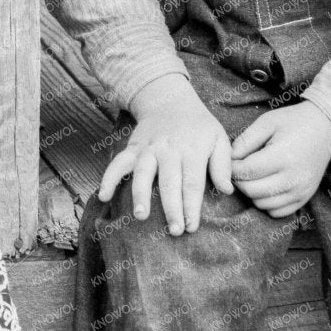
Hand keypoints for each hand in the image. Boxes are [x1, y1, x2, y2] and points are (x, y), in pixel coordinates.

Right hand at [98, 74, 232, 235]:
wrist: (169, 99)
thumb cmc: (199, 125)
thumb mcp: (219, 139)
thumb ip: (223, 165)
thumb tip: (227, 190)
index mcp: (192, 150)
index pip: (193, 183)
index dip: (192, 206)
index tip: (192, 227)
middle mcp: (168, 150)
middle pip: (169, 183)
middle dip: (171, 208)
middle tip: (174, 231)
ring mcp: (148, 149)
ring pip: (142, 173)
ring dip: (140, 194)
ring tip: (141, 215)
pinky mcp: (132, 148)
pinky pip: (118, 163)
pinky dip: (109, 178)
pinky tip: (103, 196)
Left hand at [230, 101, 330, 218]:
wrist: (325, 129)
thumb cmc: (293, 122)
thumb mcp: (266, 122)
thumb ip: (245, 140)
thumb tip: (228, 158)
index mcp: (282, 157)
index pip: (246, 172)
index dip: (230, 168)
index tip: (228, 160)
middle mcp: (293, 179)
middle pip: (252, 190)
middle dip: (238, 181)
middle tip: (237, 168)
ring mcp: (301, 191)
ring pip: (262, 204)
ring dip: (251, 192)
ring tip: (252, 176)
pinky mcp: (305, 198)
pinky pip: (278, 212)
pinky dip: (266, 203)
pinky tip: (264, 186)